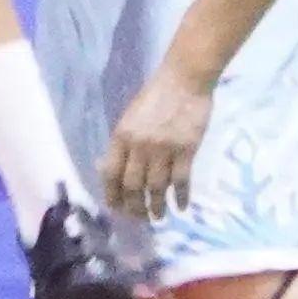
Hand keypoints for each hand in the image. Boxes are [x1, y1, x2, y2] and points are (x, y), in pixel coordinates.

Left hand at [101, 63, 211, 224]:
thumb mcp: (130, 117)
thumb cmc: (156, 97)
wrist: (184, 80)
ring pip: (156, 188)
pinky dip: (181, 197)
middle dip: (135, 208)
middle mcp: (139, 146)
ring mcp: (163, 149)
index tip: (117, 209)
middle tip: (140, 218)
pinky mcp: (186, 150)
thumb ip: (123, 143)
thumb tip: (115, 170)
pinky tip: (181, 206)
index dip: (112, 196)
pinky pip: (181, 181)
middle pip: (133, 186)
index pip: (111, 174)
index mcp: (122, 136)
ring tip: (159, 217)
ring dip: (156, 207)